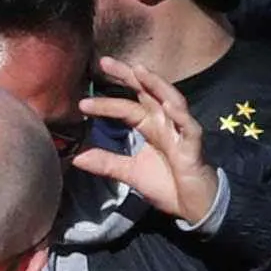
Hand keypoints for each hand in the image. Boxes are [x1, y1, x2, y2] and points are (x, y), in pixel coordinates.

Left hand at [76, 64, 220, 227]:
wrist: (193, 208)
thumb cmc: (167, 185)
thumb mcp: (130, 173)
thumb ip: (106, 162)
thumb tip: (76, 157)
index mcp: (151, 127)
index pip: (127, 107)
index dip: (106, 103)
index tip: (82, 104)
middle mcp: (165, 124)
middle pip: (147, 92)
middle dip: (128, 76)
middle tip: (104, 62)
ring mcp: (181, 132)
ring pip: (171, 100)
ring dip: (157, 85)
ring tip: (140, 71)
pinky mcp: (194, 147)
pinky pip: (189, 127)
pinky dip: (179, 114)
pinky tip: (168, 105)